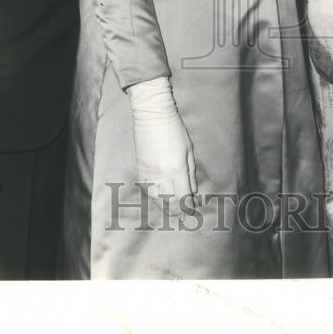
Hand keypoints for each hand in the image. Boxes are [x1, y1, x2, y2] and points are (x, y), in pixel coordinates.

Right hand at [127, 77, 196, 215]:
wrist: (152, 116)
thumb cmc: (175, 130)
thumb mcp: (189, 150)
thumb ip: (190, 173)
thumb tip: (192, 191)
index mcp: (177, 170)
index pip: (182, 197)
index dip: (187, 208)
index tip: (192, 211)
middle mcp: (162, 175)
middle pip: (169, 202)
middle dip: (177, 212)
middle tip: (183, 217)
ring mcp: (149, 173)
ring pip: (156, 199)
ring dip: (164, 207)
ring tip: (171, 211)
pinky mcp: (140, 170)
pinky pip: (147, 190)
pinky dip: (154, 197)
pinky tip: (159, 199)